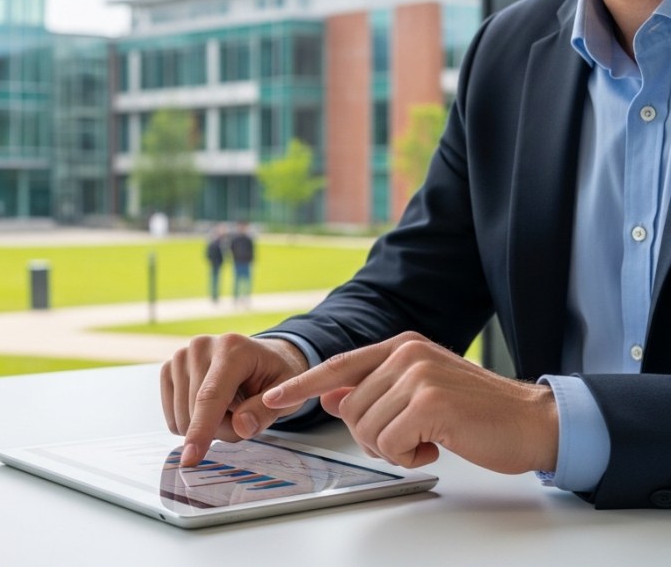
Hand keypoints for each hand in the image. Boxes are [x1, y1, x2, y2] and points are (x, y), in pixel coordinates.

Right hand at [161, 334, 308, 466]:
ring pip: (182, 418)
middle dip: (222, 429)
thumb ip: (266, 411)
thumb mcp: (287, 393)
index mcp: (232, 348)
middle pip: (196, 411)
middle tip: (245, 415)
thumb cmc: (273, 375)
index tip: (191, 458)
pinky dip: (193, 422)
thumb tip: (242, 426)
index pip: (211, 396)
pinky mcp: (168, 370)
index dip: (201, 429)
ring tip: (229, 407)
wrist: (260, 358)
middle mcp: (200, 347)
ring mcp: (181, 357)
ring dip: (208, 427)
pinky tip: (210, 406)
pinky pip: (172, 416)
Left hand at [262, 332, 557, 473]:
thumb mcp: (420, 394)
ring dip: (393, 449)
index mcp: (401, 346)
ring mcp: (418, 375)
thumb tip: (334, 399)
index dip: (302, 386)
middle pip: (351, 409)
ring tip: (428, 440)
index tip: (271, 400)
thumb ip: (375, 392)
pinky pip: (389, 443)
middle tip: (411, 440)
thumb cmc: (477, 413)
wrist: (533, 422)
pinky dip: (408, 457)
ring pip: (366, 428)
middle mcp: (406, 354)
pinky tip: (437, 447)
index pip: (338, 366)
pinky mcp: (430, 402)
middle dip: (373, 437)